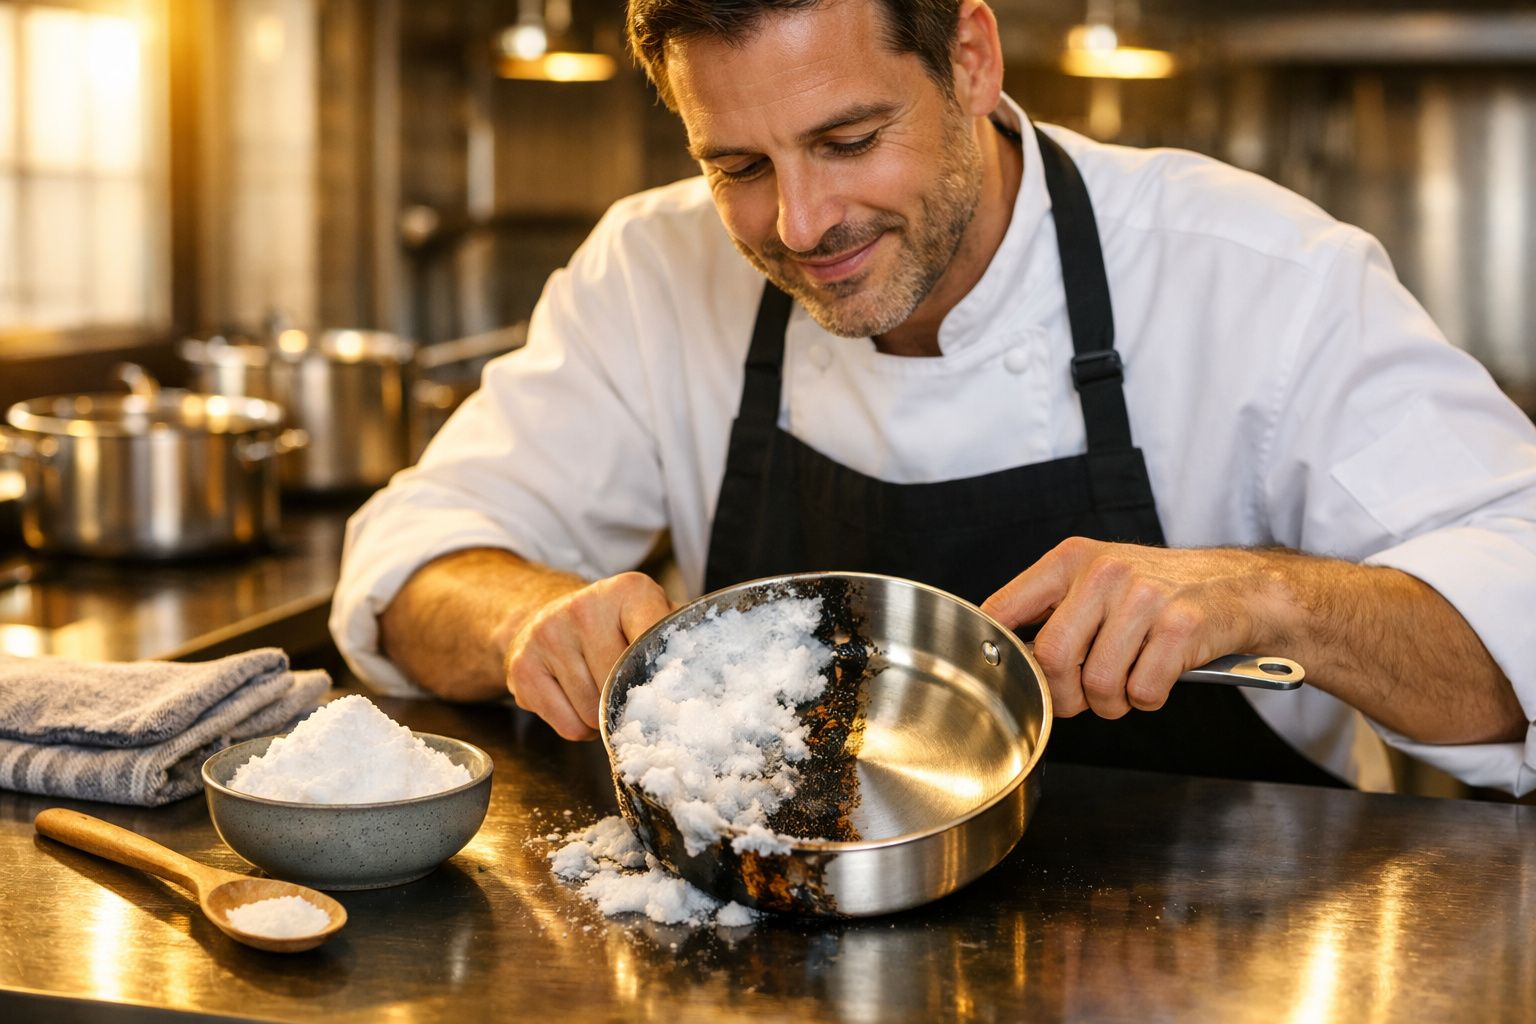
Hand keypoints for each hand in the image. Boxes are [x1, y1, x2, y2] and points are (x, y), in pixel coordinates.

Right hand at [502, 572, 673, 739]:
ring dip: (604, 719)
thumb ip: (682, 637)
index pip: (657, 644)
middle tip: (629, 693)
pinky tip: (578, 701)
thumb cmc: (613, 626)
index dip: (665, 678)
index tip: (669, 688)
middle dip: (630, 702)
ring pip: (594, 712)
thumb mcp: (652, 617)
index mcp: (629, 591)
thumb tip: (722, 671)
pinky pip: (567, 726)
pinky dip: (579, 727)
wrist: (547, 616)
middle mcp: (583, 606)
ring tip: (601, 694)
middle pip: (623, 687)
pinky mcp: (522, 667)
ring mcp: (548, 635)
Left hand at [980, 539, 1284, 718]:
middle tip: (1080, 699)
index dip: (1000, 655)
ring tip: (1125, 686)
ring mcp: (1144, 598)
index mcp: (1070, 559)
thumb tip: (1005, 657)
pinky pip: (1142, 692)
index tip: (1008, 675)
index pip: (1004, 610)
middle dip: (1063, 696)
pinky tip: (1155, 678)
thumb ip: (1050, 610)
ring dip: (1110, 704)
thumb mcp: (1095, 579)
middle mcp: (1104, 572)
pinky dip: (1146, 700)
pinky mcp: (1180, 627)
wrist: (1236, 587)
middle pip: (1052, 658)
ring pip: (1099, 684)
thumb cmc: (1157, 592)